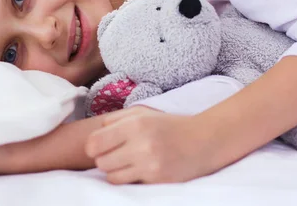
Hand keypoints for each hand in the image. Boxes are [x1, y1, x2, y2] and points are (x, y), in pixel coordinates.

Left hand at [85, 106, 217, 183]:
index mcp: (135, 124)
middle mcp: (141, 144)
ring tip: (128, 163)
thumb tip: (97, 130)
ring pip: (111, 176)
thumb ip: (117, 119)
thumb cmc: (170, 125)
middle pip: (101, 162)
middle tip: (117, 155)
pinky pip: (127, 184)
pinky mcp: (157, 179)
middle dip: (105, 159)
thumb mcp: (144, 113)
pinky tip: (139, 170)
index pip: (94, 143)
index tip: (100, 147)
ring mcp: (150, 164)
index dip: (93, 147)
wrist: (204, 141)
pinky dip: (129, 178)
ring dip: (115, 171)